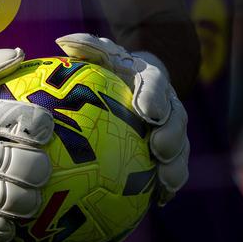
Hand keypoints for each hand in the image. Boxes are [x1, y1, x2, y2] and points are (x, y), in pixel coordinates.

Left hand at [55, 34, 188, 203]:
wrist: (134, 79)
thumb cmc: (109, 67)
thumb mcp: (98, 51)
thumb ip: (86, 45)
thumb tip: (63, 41)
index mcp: (150, 77)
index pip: (155, 82)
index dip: (154, 96)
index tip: (146, 110)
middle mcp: (166, 103)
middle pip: (176, 119)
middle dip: (172, 135)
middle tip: (159, 149)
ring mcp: (171, 129)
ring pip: (180, 147)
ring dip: (176, 165)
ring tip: (165, 181)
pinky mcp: (168, 153)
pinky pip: (172, 169)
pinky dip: (168, 184)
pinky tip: (158, 200)